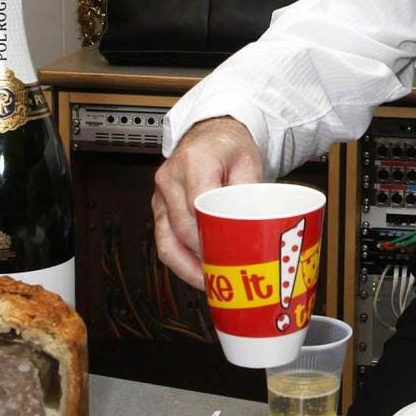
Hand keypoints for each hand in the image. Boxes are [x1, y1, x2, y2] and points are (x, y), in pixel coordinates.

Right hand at [152, 117, 262, 287]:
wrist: (210, 132)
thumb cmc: (230, 146)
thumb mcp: (249, 162)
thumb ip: (249, 192)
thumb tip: (255, 226)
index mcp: (195, 161)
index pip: (198, 205)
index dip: (209, 235)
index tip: (225, 254)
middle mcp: (170, 177)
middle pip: (181, 227)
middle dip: (201, 256)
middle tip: (224, 276)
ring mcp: (161, 193)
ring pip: (166, 239)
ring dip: (187, 266)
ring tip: (210, 283)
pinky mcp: (159, 206)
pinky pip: (164, 238)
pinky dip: (179, 259)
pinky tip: (196, 273)